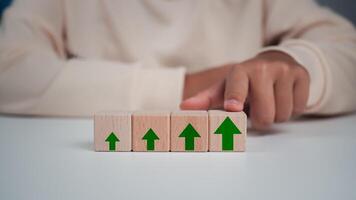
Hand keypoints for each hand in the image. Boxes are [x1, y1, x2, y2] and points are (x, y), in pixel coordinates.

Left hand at [181, 51, 309, 128]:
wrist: (274, 62)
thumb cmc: (244, 81)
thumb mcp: (224, 87)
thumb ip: (205, 99)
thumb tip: (183, 108)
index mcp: (239, 71)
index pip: (237, 85)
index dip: (235, 97)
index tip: (232, 107)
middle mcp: (263, 68)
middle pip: (266, 114)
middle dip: (260, 119)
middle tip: (257, 108)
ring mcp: (285, 70)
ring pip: (284, 113)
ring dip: (276, 115)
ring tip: (269, 102)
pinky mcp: (303, 75)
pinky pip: (300, 108)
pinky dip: (291, 108)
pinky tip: (283, 97)